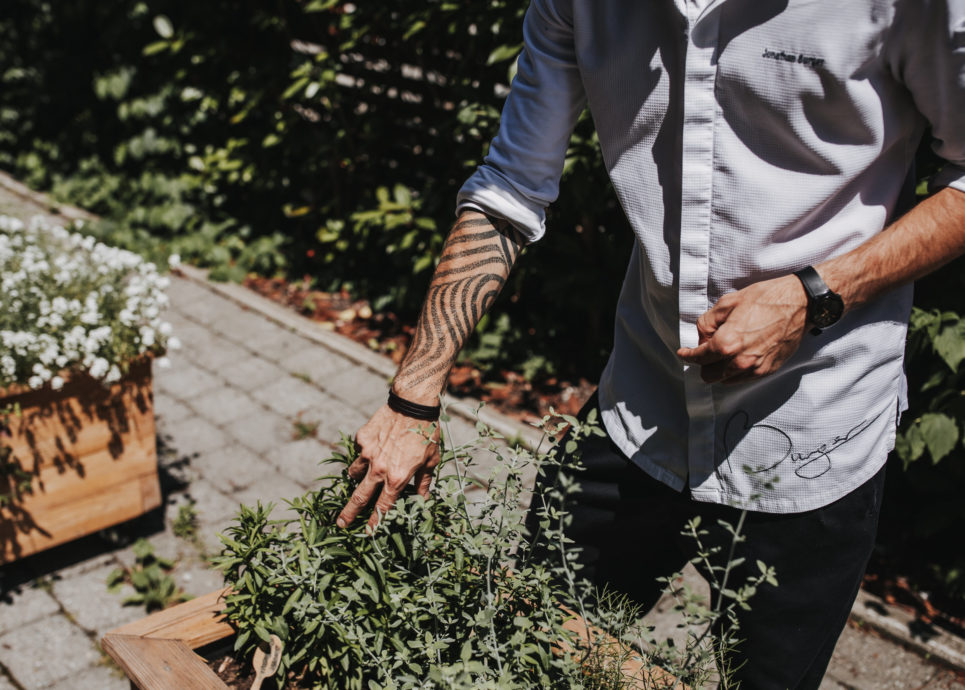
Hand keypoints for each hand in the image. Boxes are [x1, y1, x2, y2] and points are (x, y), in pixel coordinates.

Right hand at [336, 405, 440, 531]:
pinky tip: (374, 447)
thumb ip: (424, 481)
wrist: (412, 405)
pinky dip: (363, 454)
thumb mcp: (431, 460)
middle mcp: (379, 469)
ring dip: (356, 479)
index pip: (384, 506)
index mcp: (397, 478)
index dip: (376, 522)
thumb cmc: (426, 433)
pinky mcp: (362, 440)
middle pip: (359, 497)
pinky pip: (359, 452)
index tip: (368, 532)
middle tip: (341, 524)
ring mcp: (367, 454)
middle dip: (349, 513)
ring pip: (355, 473)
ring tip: (358, 479)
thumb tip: (422, 498)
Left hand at [676, 275, 808, 383]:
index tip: (683, 353)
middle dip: (704, 364)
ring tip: (725, 351)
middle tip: (707, 349)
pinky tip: (738, 356)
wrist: (801, 303)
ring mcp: (755, 368)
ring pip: (725, 380)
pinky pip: (743, 379)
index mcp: (727, 343)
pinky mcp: (768, 370)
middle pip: (709, 375)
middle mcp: (740, 361)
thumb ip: (707, 322)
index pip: (699, 358)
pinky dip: (735, 371)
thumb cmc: (766, 299)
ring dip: (719, 369)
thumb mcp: (728, 302)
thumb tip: (702, 337)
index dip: (688, 355)